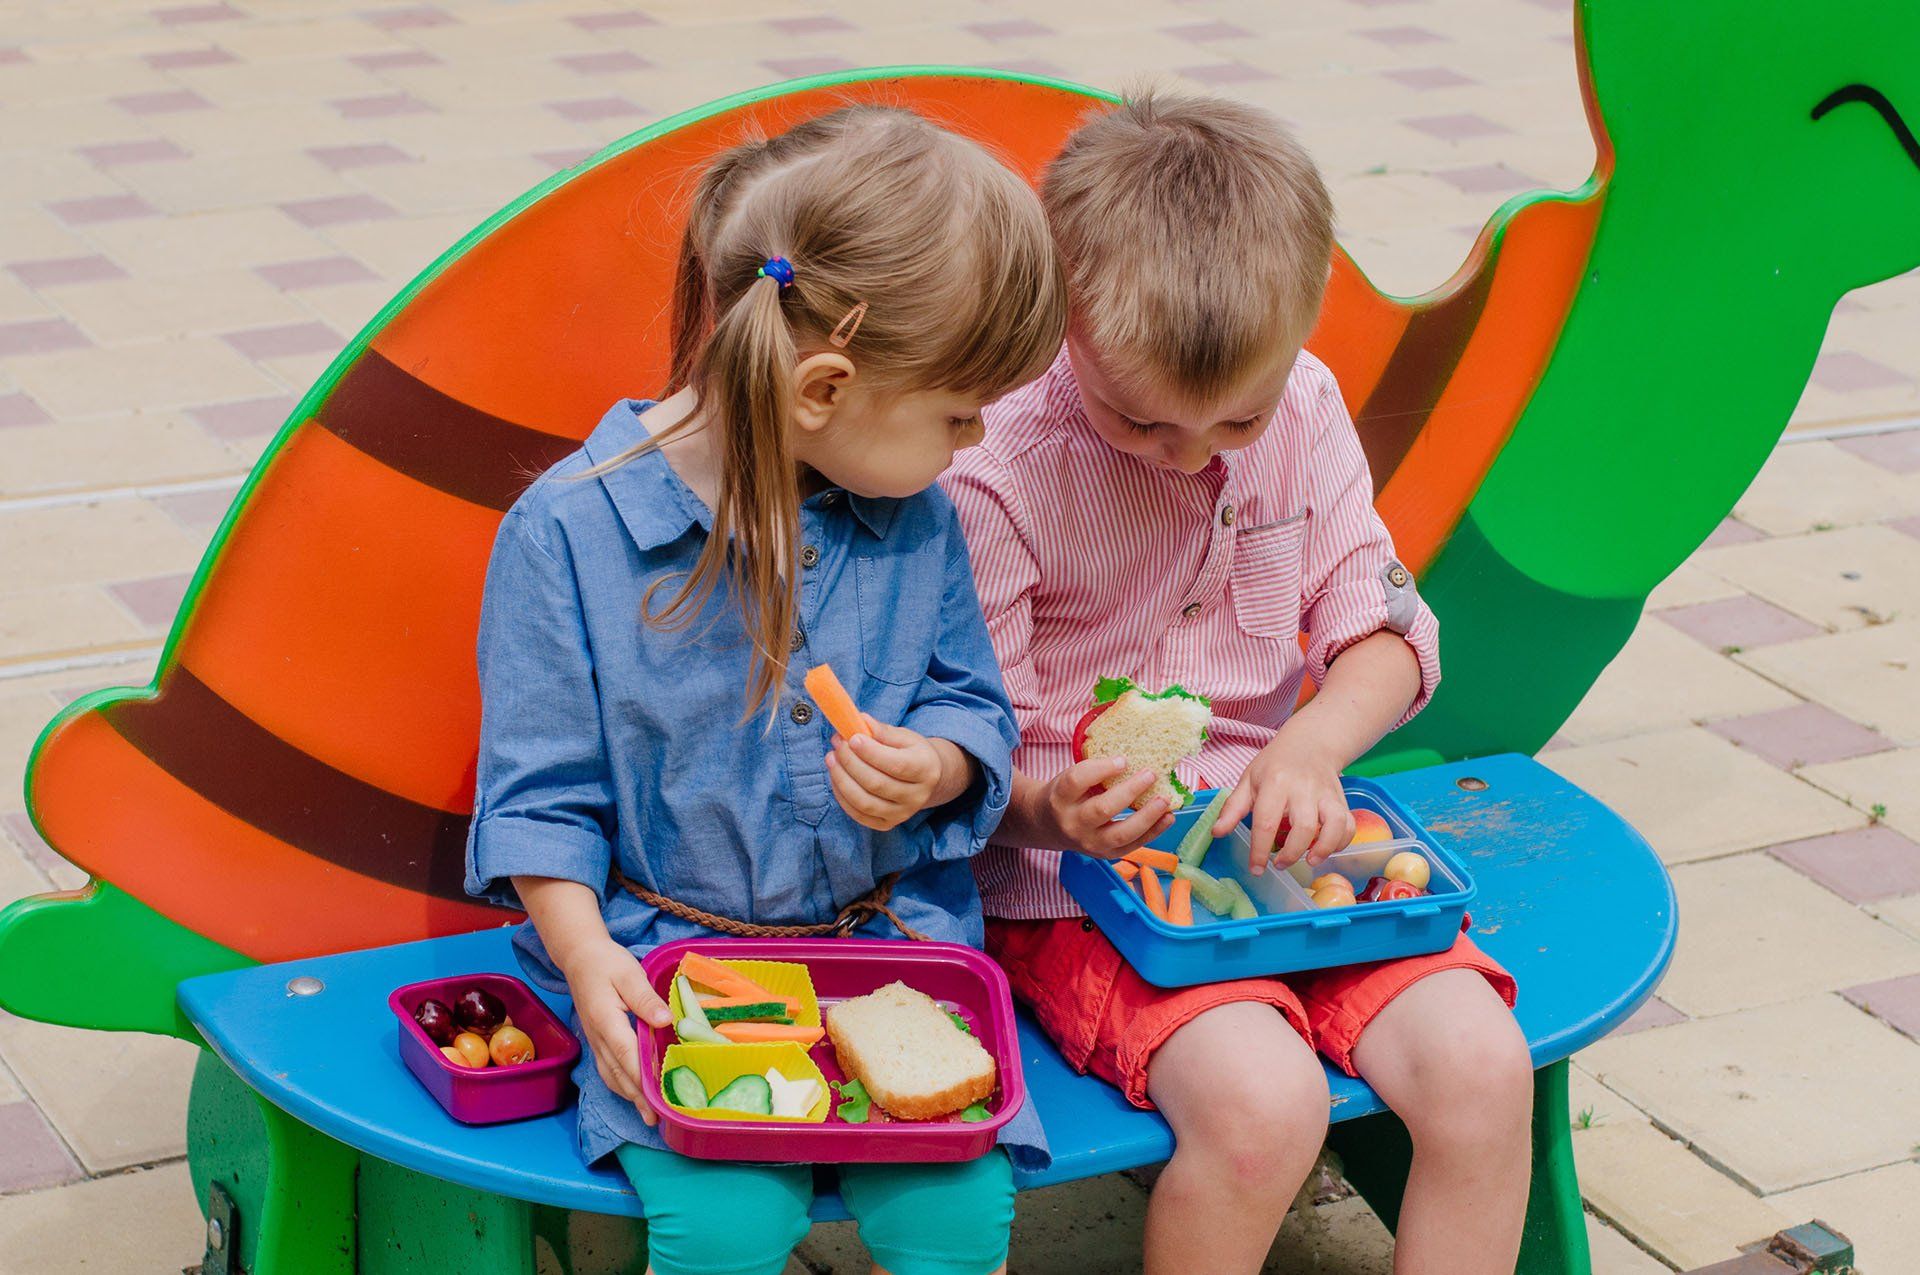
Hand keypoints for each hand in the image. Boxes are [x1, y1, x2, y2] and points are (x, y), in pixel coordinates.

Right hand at [561, 938, 672, 1123]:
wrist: (580, 958)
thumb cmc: (607, 963)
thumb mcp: (629, 974)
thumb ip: (646, 999)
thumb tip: (666, 1022)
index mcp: (607, 1021)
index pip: (626, 1055)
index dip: (641, 1079)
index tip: (657, 1099)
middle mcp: (598, 1037)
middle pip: (618, 1074)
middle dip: (637, 1098)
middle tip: (655, 1120)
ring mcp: (595, 1041)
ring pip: (611, 1076)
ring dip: (629, 1096)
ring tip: (647, 1114)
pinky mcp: (597, 1040)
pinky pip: (608, 1070)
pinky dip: (621, 1085)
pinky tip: (633, 1093)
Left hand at [826, 721, 963, 830]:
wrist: (926, 779)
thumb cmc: (911, 752)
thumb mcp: (905, 737)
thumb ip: (882, 731)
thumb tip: (859, 721)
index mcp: (926, 769)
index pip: (896, 764)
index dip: (871, 752)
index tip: (851, 738)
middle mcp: (917, 796)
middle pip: (876, 783)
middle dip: (850, 762)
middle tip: (837, 743)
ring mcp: (902, 814)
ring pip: (864, 802)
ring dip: (841, 779)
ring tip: (831, 758)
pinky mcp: (887, 824)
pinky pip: (859, 814)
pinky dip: (842, 796)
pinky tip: (836, 777)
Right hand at [1028, 756, 1175, 859]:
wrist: (1049, 826)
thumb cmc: (1066, 796)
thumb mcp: (1070, 779)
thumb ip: (1095, 772)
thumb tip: (1136, 759)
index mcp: (1060, 797)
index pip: (1076, 781)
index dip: (1101, 768)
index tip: (1123, 760)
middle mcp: (1072, 823)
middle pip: (1101, 809)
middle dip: (1129, 791)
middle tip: (1150, 774)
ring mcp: (1089, 843)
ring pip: (1119, 834)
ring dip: (1147, 817)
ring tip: (1165, 800)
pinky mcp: (1105, 854)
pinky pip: (1132, 846)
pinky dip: (1153, 832)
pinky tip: (1167, 817)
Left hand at [1211, 734, 1353, 874]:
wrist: (1310, 743)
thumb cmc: (1275, 764)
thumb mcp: (1249, 780)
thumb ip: (1233, 808)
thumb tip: (1216, 833)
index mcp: (1275, 783)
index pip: (1266, 822)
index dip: (1260, 851)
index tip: (1256, 869)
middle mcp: (1303, 789)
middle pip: (1304, 827)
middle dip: (1292, 853)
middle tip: (1279, 865)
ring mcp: (1326, 795)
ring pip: (1334, 825)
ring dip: (1324, 849)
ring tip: (1310, 861)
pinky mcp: (1341, 800)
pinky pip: (1348, 825)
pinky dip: (1342, 842)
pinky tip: (1326, 849)